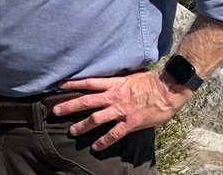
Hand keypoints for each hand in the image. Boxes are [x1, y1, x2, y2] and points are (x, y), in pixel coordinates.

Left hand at [53, 69, 192, 150]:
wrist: (167, 88)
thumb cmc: (152, 81)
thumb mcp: (131, 75)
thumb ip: (119, 80)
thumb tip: (112, 79)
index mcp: (114, 83)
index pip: (88, 82)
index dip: (72, 84)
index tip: (58, 85)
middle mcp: (113, 96)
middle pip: (86, 101)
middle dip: (69, 106)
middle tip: (54, 111)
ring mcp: (121, 110)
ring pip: (96, 118)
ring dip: (82, 125)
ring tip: (71, 131)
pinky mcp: (130, 122)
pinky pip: (114, 134)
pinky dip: (104, 141)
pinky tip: (96, 147)